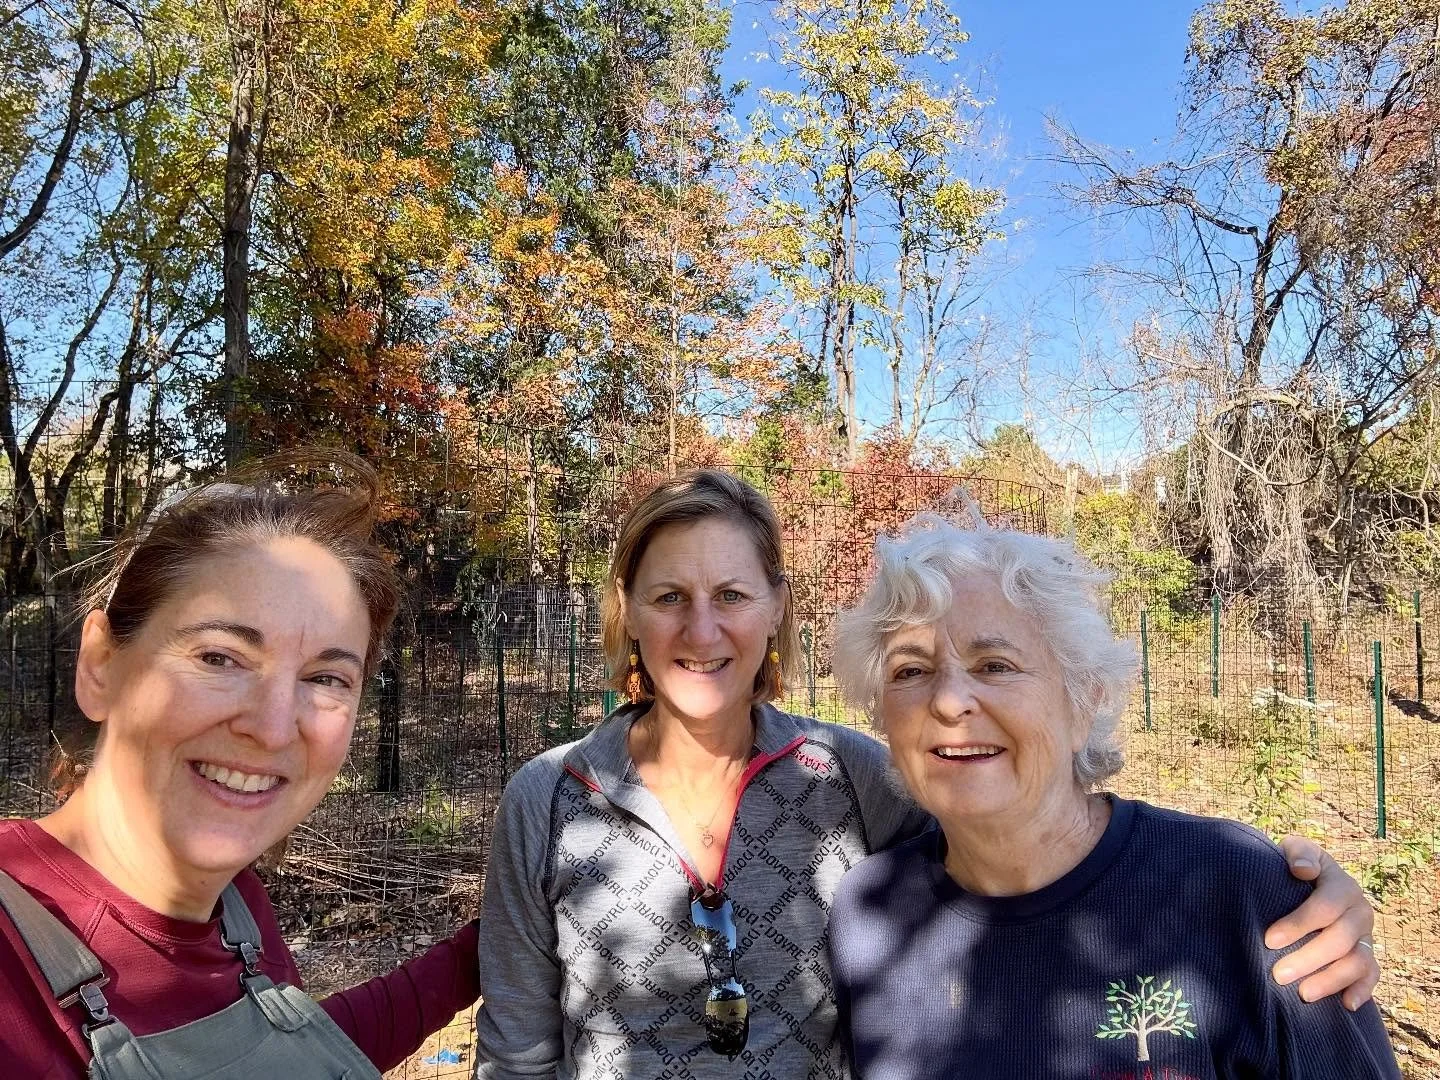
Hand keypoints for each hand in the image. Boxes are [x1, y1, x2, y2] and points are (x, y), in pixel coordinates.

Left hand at [1265, 836, 1378, 1009]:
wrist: (1307, 883)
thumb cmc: (1294, 867)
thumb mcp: (1295, 851)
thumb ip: (1298, 853)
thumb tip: (1302, 870)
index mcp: (1342, 885)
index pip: (1325, 907)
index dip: (1298, 924)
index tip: (1269, 940)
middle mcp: (1359, 911)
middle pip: (1340, 940)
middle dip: (1309, 959)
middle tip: (1278, 974)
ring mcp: (1365, 936)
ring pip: (1358, 962)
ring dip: (1331, 980)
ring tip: (1303, 993)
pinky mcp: (1367, 956)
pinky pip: (1372, 976)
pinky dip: (1362, 990)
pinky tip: (1347, 1005)